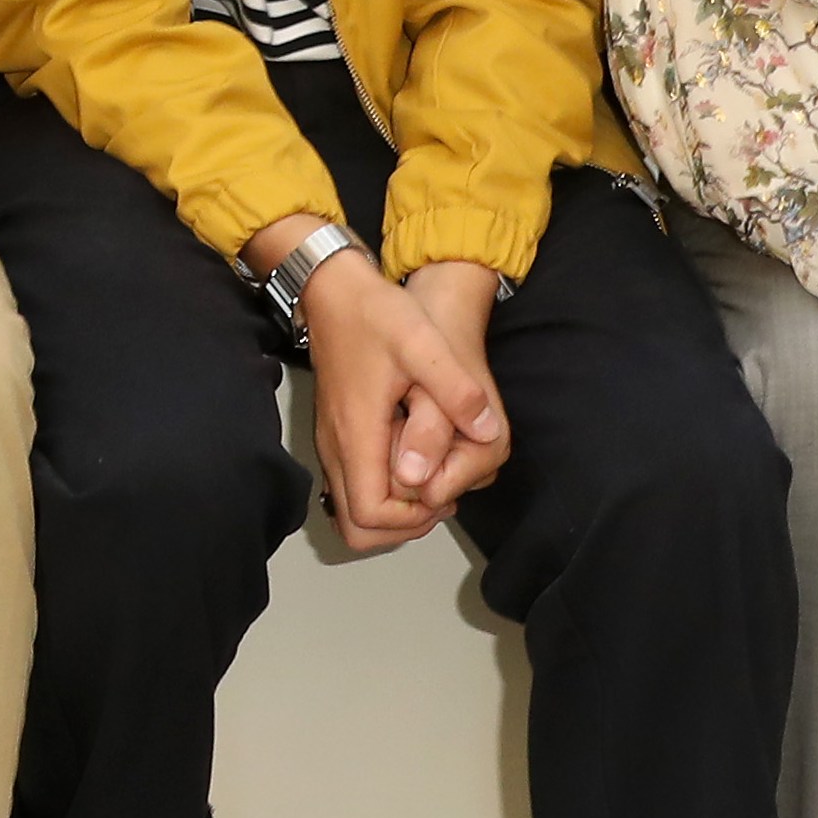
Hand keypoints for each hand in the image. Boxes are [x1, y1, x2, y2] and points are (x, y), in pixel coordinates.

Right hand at [295, 250, 501, 548]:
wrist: (333, 290)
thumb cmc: (374, 314)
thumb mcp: (423, 342)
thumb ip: (456, 388)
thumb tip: (487, 431)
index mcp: (356, 435)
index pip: (370, 514)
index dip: (410, 519)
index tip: (440, 493)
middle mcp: (336, 449)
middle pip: (356, 528)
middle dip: (402, 526)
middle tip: (439, 496)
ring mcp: (331, 444)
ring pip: (351, 512)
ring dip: (393, 512)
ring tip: (432, 479)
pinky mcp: (335, 436)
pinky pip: (352, 487)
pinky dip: (383, 492)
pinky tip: (413, 461)